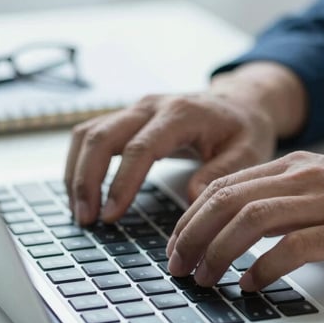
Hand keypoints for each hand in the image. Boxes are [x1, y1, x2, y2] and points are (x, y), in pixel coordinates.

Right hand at [64, 62, 306, 224]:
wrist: (240, 103)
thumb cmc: (244, 130)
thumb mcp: (247, 153)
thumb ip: (221, 174)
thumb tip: (190, 199)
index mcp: (181, 114)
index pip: (140, 148)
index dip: (122, 183)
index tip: (111, 215)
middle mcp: (151, 106)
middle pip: (102, 136)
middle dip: (86, 179)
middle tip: (86, 219)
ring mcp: (135, 109)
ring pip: (88, 133)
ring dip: (76, 172)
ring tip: (80, 212)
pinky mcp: (126, 117)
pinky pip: (89, 135)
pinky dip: (78, 163)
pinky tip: (81, 192)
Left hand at [167, 151, 323, 290]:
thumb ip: (287, 197)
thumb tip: (243, 226)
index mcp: (296, 165)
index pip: (225, 185)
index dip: (192, 216)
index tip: (178, 243)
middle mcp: (305, 177)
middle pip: (227, 200)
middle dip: (192, 235)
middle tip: (179, 265)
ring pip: (250, 220)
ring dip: (218, 252)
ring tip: (205, 277)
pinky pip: (291, 247)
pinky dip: (263, 268)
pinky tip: (251, 284)